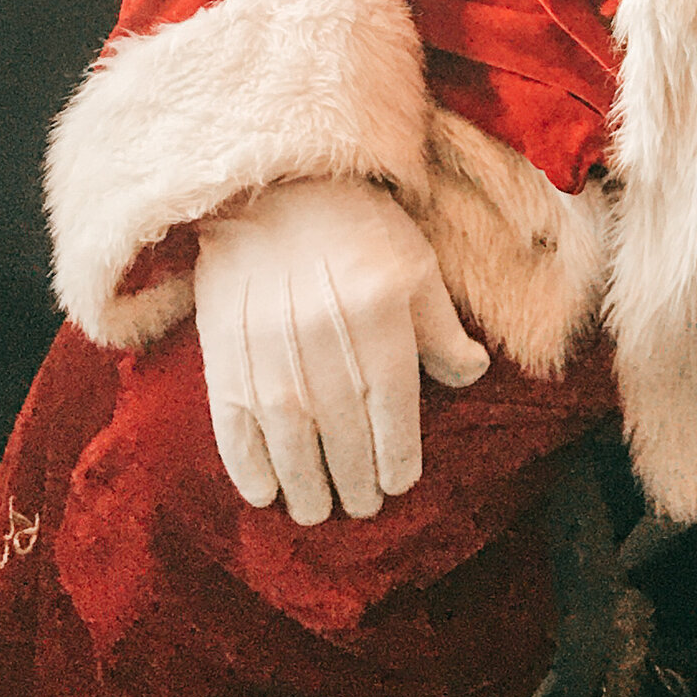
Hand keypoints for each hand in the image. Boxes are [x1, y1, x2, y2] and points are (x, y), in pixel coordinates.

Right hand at [193, 175, 489, 522]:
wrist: (272, 186)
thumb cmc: (358, 225)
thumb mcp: (416, 265)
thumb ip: (442, 327)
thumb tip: (472, 374)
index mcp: (381, 320)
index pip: (393, 412)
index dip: (396, 458)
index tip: (398, 484)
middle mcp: (327, 344)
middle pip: (343, 436)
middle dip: (354, 481)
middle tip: (360, 504)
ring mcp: (270, 353)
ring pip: (292, 443)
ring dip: (305, 487)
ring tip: (316, 509)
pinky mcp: (225, 354)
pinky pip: (235, 425)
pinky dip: (248, 466)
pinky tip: (264, 492)